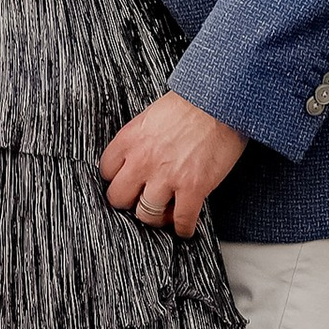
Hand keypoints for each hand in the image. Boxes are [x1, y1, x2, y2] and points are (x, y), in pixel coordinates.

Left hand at [101, 91, 246, 239]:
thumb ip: (141, 139)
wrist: (221, 99)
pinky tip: (187, 227)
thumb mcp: (153, 115)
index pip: (107, 171)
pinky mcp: (193, 187)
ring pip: (146, 215)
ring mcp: (167, 176)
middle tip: (143, 200)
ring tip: (166, 215)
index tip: (129, 182)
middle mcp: (142, 160)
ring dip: (156, 218)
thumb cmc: (193, 102)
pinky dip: (184, 228)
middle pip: (119, 198)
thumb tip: (141, 156)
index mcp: (130, 139)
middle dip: (131, 201)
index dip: (118, 179)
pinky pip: (182, 220)